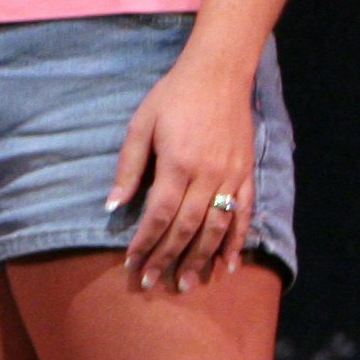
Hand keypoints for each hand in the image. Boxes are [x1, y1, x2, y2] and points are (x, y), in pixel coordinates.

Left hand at [111, 51, 255, 292]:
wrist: (219, 75)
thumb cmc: (172, 97)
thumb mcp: (141, 125)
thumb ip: (129, 167)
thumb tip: (112, 205)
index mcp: (178, 164)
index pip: (159, 214)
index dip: (145, 242)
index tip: (132, 264)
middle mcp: (208, 176)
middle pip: (187, 228)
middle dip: (167, 258)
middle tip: (154, 284)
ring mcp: (232, 177)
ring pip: (217, 228)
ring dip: (201, 260)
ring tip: (186, 284)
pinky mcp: (248, 175)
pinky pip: (245, 216)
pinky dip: (237, 242)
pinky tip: (228, 265)